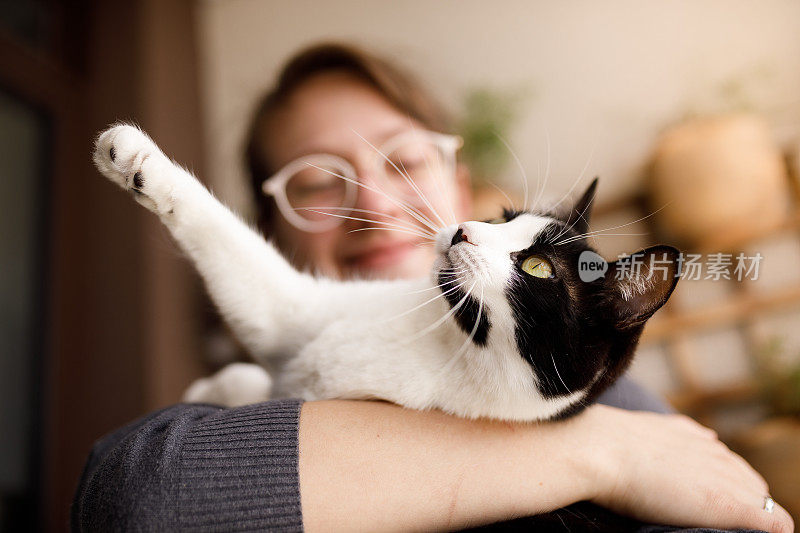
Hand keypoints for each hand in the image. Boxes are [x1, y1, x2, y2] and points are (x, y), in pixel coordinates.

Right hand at [576, 405, 793, 532]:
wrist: (602, 450)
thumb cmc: (612, 442)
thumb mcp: (653, 429)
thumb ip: (682, 435)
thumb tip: (707, 437)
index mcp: (699, 442)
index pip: (733, 469)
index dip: (729, 487)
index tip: (712, 501)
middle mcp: (718, 457)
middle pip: (752, 484)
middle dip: (746, 500)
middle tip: (721, 518)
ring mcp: (725, 480)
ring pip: (761, 500)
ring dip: (755, 513)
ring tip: (736, 526)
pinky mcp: (727, 505)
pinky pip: (772, 521)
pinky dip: (773, 528)